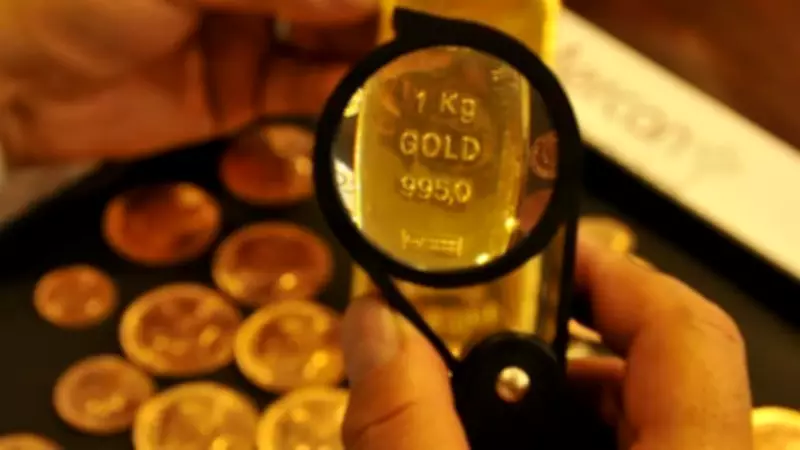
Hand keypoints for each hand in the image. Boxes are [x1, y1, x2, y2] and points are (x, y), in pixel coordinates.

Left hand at [0, 0, 376, 165]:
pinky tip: (364, 101)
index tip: (409, 4)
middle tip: (417, 41)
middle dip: (370, 15)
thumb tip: (365, 2)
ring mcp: (248, 35)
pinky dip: (334, 96)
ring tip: (404, 73)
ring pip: (326, 41)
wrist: (12, 84)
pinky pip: (302, 91)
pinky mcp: (242, 94)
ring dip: (363, 56)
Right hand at [340, 239, 752, 448]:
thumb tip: (372, 328)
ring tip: (478, 425)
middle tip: (483, 360)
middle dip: (558, 355)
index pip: (686, 328)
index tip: (537, 255)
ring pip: (641, 422)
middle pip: (659, 373)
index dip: (610, 272)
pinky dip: (567, 449)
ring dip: (554, 413)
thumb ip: (409, 428)